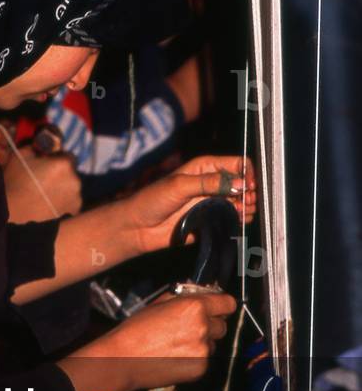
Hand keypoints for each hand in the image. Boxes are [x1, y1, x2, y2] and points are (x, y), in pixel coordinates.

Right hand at [4, 147, 81, 222]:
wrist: (15, 218)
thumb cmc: (16, 184)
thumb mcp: (20, 156)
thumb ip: (35, 146)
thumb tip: (42, 144)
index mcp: (64, 163)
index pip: (67, 155)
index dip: (56, 159)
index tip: (46, 165)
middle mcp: (76, 180)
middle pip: (71, 172)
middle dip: (61, 174)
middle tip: (44, 181)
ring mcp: (77, 199)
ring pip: (71, 188)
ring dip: (63, 189)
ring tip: (44, 197)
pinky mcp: (74, 213)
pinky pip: (70, 203)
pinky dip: (63, 203)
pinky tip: (48, 207)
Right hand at [59, 291, 236, 390]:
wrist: (124, 358)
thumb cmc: (137, 328)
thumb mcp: (159, 303)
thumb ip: (183, 297)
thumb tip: (198, 292)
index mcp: (194, 307)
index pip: (228, 303)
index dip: (222, 304)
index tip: (218, 307)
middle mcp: (203, 328)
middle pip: (222, 324)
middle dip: (211, 323)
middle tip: (191, 325)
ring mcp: (203, 351)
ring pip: (214, 343)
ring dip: (203, 341)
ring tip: (179, 342)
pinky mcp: (200, 368)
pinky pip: (205, 359)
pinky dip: (195, 357)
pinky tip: (176, 355)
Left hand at [126, 155, 256, 254]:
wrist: (138, 226)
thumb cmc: (153, 199)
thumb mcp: (180, 185)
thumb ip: (210, 183)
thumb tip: (240, 184)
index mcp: (205, 167)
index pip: (237, 164)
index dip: (248, 173)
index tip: (250, 186)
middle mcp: (212, 184)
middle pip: (243, 184)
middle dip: (250, 192)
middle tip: (247, 202)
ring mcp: (213, 202)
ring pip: (242, 202)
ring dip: (247, 207)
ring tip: (242, 212)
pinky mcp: (212, 221)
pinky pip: (233, 219)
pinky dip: (240, 220)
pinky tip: (238, 221)